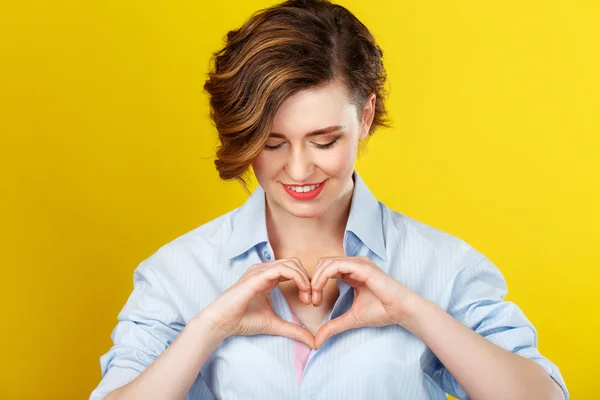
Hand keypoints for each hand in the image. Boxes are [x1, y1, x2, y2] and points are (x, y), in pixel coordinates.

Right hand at [199, 258, 315, 347]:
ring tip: (307, 296)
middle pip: (295, 263)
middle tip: (311, 299)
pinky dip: (297, 277)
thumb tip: (314, 342)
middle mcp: (264, 270)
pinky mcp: (257, 276)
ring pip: (291, 263)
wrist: (222, 323)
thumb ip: (294, 330)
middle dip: (308, 279)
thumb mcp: (275, 325)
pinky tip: (302, 291)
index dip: (306, 282)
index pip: (293, 269)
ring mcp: (260, 271)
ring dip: (305, 279)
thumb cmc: (243, 320)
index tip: (310, 301)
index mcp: (268, 277)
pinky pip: (282, 269)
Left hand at [311, 256, 420, 348]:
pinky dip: (324, 275)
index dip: (316, 283)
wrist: (401, 311)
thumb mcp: (351, 319)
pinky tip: (320, 289)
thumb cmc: (382, 311)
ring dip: (316, 278)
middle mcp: (354, 264)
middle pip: (323, 263)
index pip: (326, 269)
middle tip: (312, 300)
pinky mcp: (362, 266)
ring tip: (315, 296)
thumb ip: (333, 326)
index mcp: (352, 272)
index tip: (313, 302)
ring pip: (327, 262)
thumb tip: (317, 341)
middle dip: (313, 280)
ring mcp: (358, 263)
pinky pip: (336, 265)